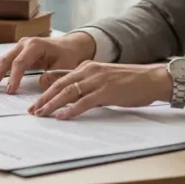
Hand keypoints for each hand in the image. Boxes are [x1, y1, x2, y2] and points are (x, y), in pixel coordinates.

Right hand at [0, 32, 95, 93]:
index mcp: (35, 45)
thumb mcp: (65, 66)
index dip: (14, 77)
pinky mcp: (17, 53)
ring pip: (1, 61)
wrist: (68, 46)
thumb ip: (54, 77)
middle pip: (5, 60)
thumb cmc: (67, 56)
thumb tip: (40, 84)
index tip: (10, 91)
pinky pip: (4, 62)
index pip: (20, 63)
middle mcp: (24, 44)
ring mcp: (19, 48)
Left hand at [29, 62, 171, 119]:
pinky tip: (62, 116)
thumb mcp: (104, 81)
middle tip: (32, 111)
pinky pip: (84, 101)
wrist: (151, 79)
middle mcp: (89, 71)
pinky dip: (71, 109)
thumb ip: (87, 87)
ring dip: (52, 104)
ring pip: (68, 92)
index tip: (35, 103)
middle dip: (44, 99)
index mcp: (88, 67)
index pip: (60, 79)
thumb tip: (71, 99)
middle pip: (60, 85)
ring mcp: (97, 80)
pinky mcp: (106, 91)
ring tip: (42, 114)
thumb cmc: (129, 82)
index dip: (45, 91)